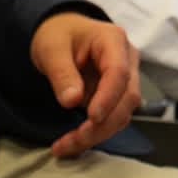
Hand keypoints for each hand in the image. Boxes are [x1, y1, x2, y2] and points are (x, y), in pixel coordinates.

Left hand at [29, 12, 141, 156]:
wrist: (61, 31)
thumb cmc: (58, 34)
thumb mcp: (51, 49)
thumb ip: (61, 73)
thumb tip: (72, 101)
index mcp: (113, 40)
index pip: (119, 72)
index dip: (108, 97)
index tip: (91, 118)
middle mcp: (127, 59)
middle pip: (127, 97)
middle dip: (103, 124)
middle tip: (74, 140)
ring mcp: (125, 78)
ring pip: (123, 112)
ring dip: (98, 133)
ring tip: (66, 145)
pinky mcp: (116, 94)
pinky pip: (112, 117)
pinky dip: (95, 132)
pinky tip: (73, 141)